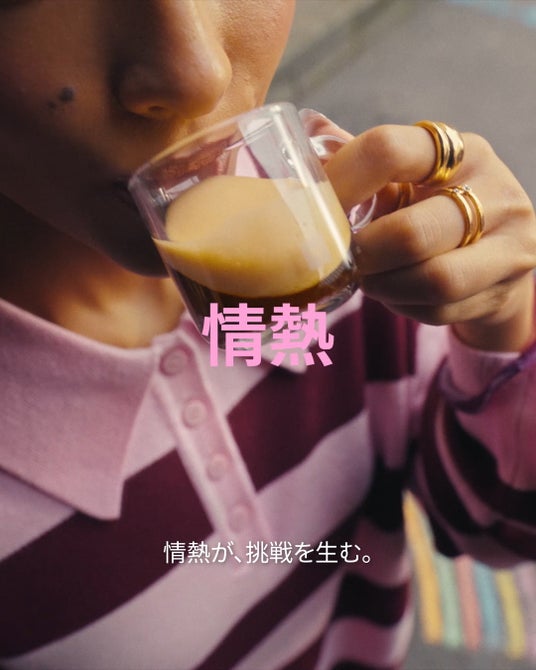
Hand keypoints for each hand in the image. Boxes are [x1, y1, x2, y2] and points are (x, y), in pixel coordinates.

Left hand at [321, 122, 535, 351]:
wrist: (500, 255)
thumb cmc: (436, 209)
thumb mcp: (408, 177)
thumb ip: (362, 157)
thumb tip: (308, 125)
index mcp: (458, 150)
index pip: (387, 150)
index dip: (339, 183)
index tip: (312, 210)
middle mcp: (494, 189)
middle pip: (411, 233)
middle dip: (365, 254)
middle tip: (344, 259)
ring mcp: (510, 241)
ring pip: (433, 279)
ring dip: (385, 287)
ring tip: (367, 279)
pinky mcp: (507, 285)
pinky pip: (441, 309)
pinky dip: (405, 305)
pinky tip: (395, 292)